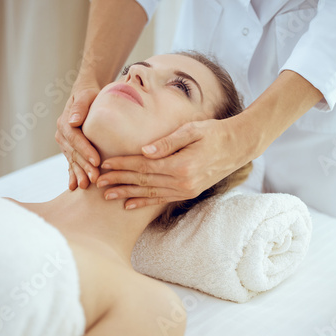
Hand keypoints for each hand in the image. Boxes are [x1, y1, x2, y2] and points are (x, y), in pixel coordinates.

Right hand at [55, 85, 100, 189]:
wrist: (85, 96)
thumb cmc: (89, 94)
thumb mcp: (86, 95)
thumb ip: (80, 107)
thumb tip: (73, 121)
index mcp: (65, 123)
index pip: (75, 139)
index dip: (85, 150)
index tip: (96, 161)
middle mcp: (62, 135)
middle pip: (74, 153)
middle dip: (84, 166)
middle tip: (95, 178)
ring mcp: (65, 143)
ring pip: (72, 160)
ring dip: (79, 173)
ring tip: (86, 186)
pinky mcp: (69, 149)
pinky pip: (70, 163)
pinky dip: (73, 174)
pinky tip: (74, 186)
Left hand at [96, 117, 251, 208]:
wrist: (238, 146)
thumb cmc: (214, 133)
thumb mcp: (192, 130)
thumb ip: (167, 142)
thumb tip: (143, 151)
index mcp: (181, 165)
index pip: (143, 166)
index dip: (122, 165)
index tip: (104, 164)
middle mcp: (182, 182)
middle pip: (143, 181)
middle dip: (119, 181)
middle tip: (98, 183)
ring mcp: (186, 190)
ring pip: (149, 193)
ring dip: (127, 194)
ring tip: (107, 195)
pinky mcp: (188, 192)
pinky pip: (161, 199)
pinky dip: (144, 202)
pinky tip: (130, 204)